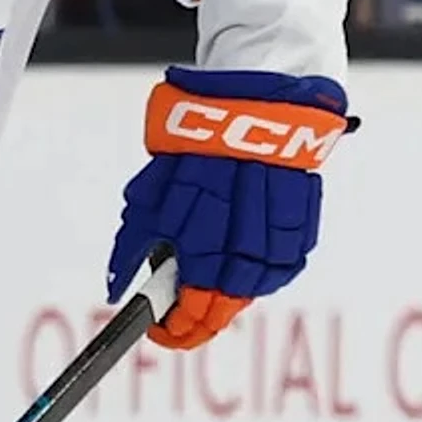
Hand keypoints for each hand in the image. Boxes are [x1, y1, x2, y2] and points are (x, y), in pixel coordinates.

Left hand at [104, 65, 351, 348]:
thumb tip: (115, 287)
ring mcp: (279, 217)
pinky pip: (288, 261)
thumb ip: (136, 238)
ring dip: (233, 300)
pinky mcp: (305, 210)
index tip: (161, 332)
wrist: (257, 88)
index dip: (177, 326)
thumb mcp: (154, 183)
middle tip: (182, 328)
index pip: (191, 296)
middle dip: (202, 322)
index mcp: (201, 214)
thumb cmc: (195, 135)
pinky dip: (268, 275)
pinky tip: (248, 278)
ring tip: (211, 307)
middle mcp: (242, 220)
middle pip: (226, 298)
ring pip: (258, 282)